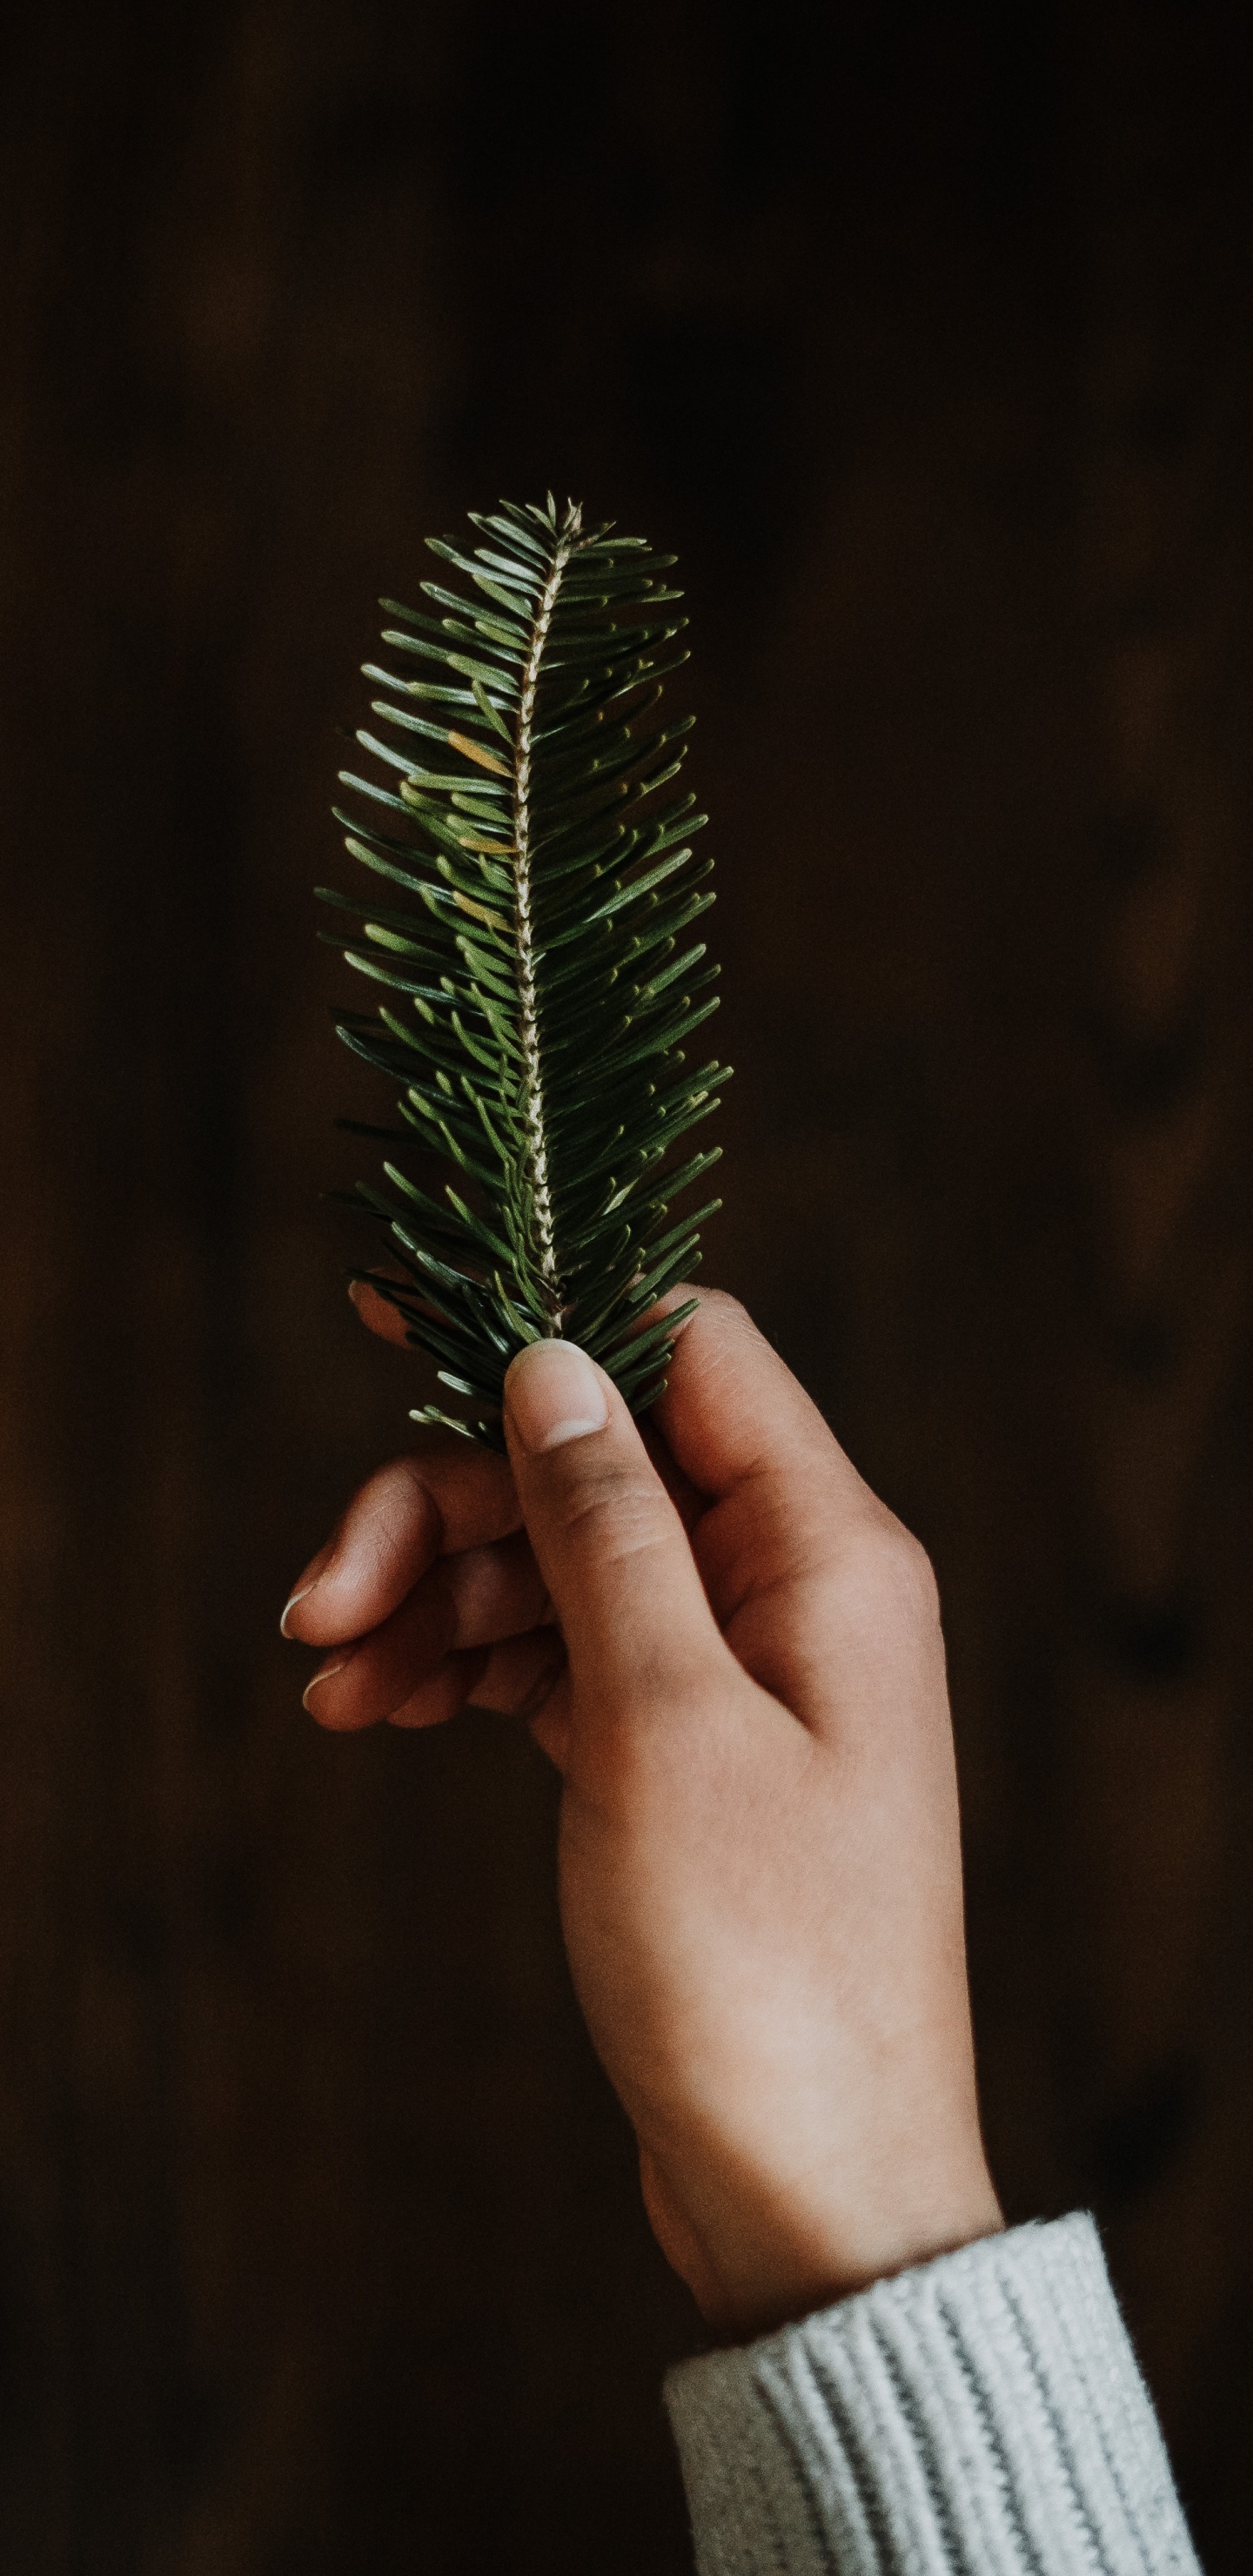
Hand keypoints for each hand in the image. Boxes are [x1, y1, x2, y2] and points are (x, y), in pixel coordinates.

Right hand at [283, 1288, 1001, 2336]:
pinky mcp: (681, 1751)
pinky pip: (559, 1659)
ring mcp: (735, 1673)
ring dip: (435, 1601)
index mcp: (827, 1549)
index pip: (687, 1355)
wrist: (808, 2189)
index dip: (544, 1322)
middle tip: (320, 1599)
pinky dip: (466, 1670)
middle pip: (592, 1468)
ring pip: (559, 1566)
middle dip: (447, 1513)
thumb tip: (551, 1359)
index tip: (393, 1322)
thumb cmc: (760, 1964)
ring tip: (331, 1678)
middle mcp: (790, 1590)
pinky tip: (373, 1707)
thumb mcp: (660, 1721)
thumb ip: (604, 1524)